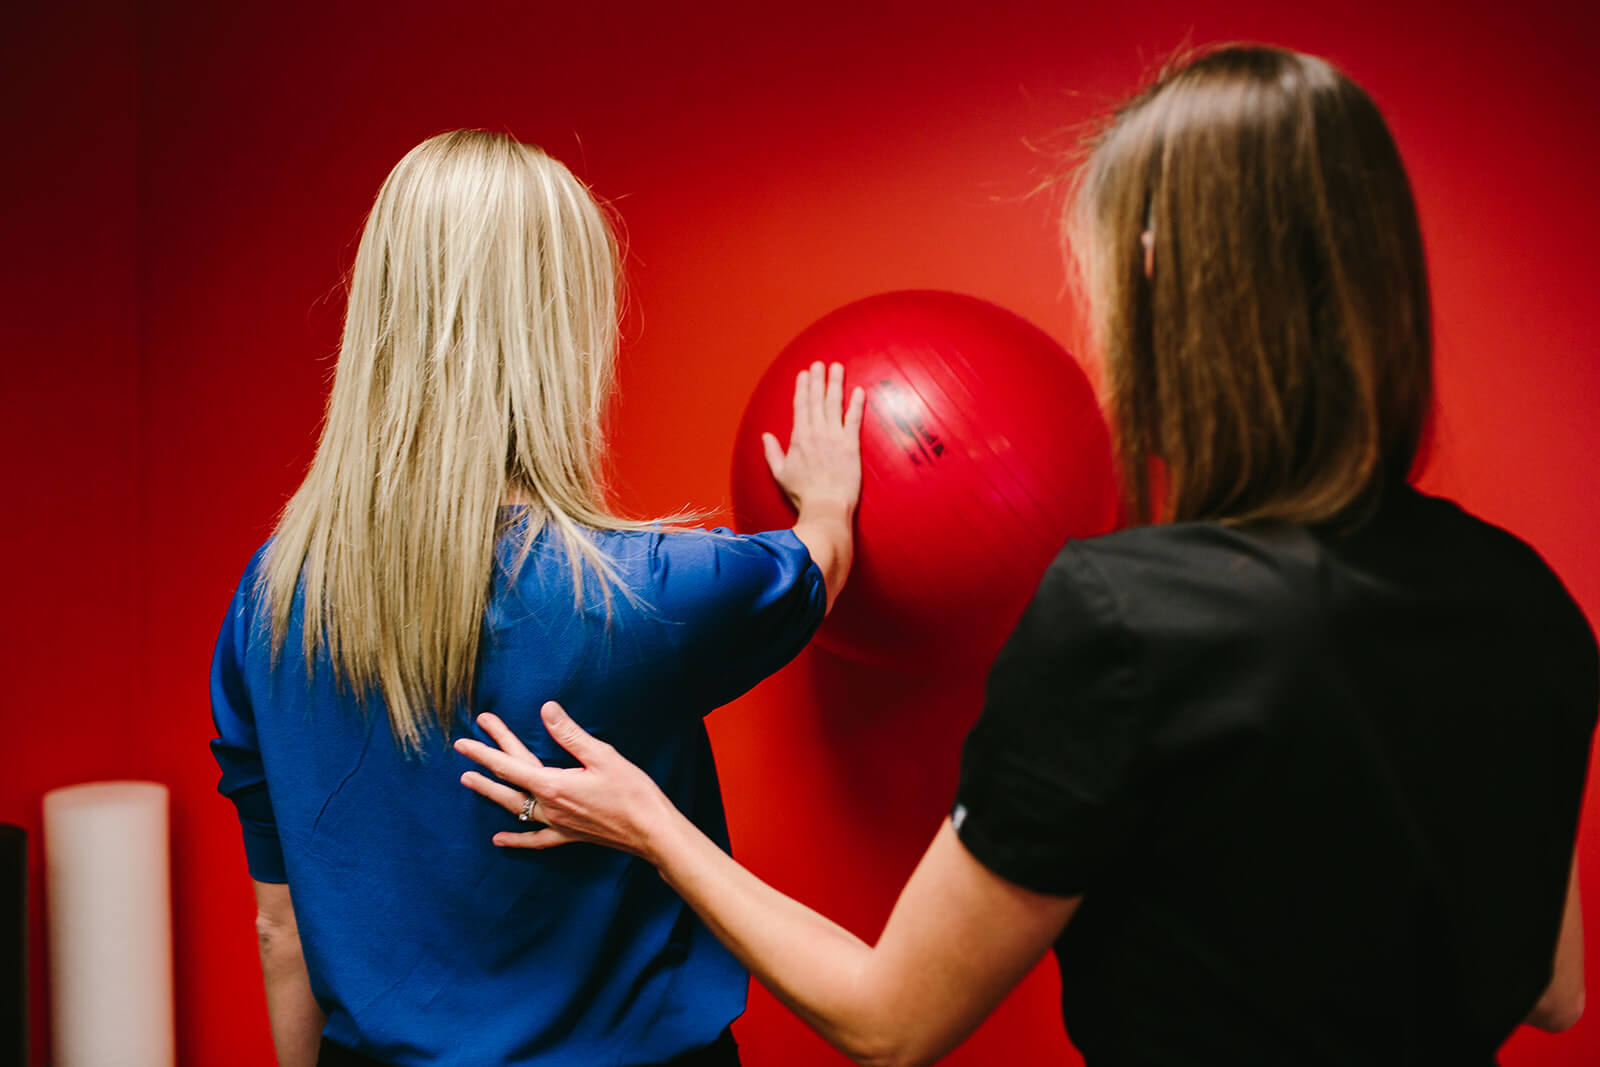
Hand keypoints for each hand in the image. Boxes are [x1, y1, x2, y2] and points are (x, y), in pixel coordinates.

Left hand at [454, 703, 674, 859]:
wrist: (651, 832)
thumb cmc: (632, 792)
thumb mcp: (602, 755)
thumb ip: (570, 734)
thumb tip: (546, 710)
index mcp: (553, 784)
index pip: (510, 764)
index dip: (485, 750)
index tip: (464, 741)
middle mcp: (549, 806)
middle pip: (509, 781)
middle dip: (485, 762)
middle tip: (463, 747)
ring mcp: (558, 824)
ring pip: (515, 808)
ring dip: (491, 793)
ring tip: (469, 782)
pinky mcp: (570, 836)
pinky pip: (536, 839)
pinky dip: (517, 839)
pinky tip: (499, 840)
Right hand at [762, 361, 865, 517]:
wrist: (825, 507)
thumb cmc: (803, 494)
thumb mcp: (780, 474)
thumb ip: (772, 453)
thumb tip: (766, 437)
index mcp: (799, 438)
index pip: (800, 406)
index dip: (802, 388)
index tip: (804, 374)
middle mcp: (816, 433)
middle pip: (817, 400)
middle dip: (818, 379)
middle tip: (820, 363)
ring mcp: (834, 438)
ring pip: (834, 404)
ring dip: (836, 384)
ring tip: (837, 367)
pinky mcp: (851, 446)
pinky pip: (854, 420)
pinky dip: (856, 404)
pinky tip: (859, 390)